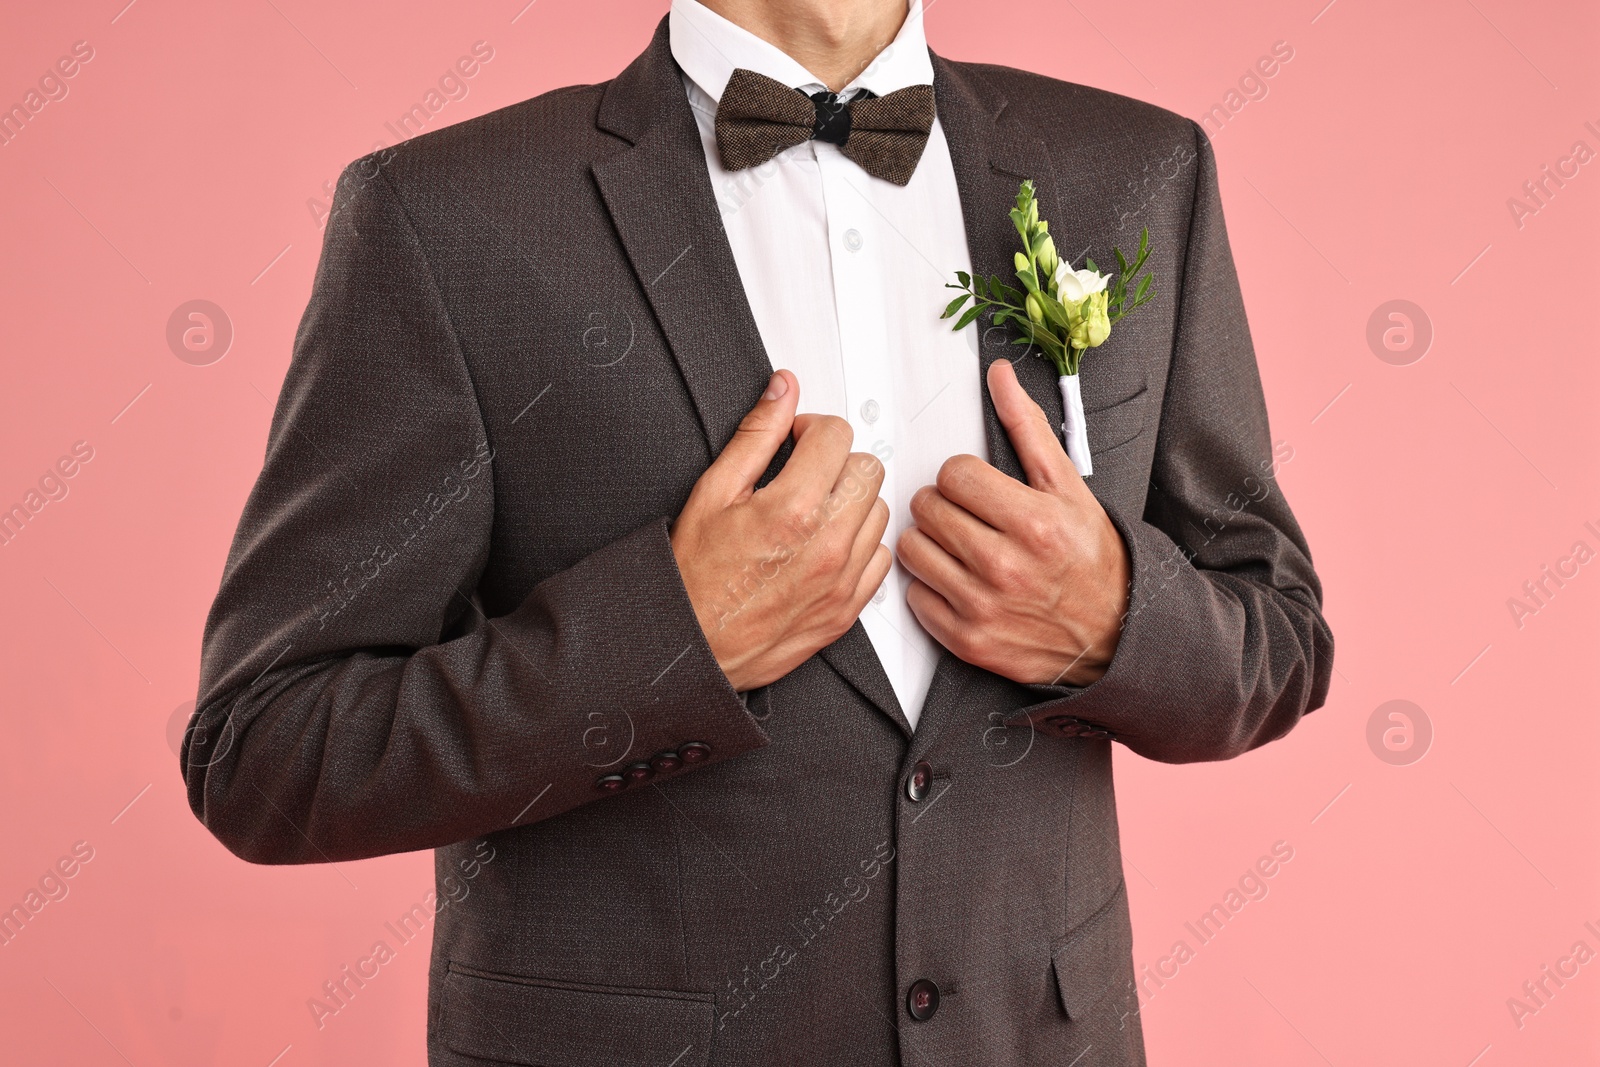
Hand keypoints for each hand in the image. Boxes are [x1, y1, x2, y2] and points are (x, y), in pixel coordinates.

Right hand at [671, 370, 891, 691]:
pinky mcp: (848, 608)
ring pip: (879, 510)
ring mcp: (842, 579)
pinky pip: (879, 557)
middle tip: (803, 473)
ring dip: (851, 502)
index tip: (795, 441)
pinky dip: (858, 545)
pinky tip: (825, 546)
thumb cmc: (693, 579)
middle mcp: (827, 545)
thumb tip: (782, 392)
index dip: (811, 428)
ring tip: (811, 512)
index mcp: (793, 509)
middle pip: (868, 468)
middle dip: (836, 461)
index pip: (837, 435)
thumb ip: (756, 435)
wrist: (692, 645)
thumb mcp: (713, 492)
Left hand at [895, 359, 1129, 685]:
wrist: (1114, 633)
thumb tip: (1000, 378)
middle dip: (944, 505)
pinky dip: (930, 587)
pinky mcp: (967, 639)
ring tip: (960, 545)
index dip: (963, 477)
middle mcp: (1005, 566)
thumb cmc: (1091, 559)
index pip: (953, 474)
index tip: (978, 490)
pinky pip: (914, 596)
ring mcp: (983, 606)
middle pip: (927, 507)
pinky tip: (958, 581)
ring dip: (930, 542)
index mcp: (1032, 522)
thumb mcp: (1069, 488)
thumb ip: (1028, 428)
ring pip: (912, 548)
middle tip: (969, 516)